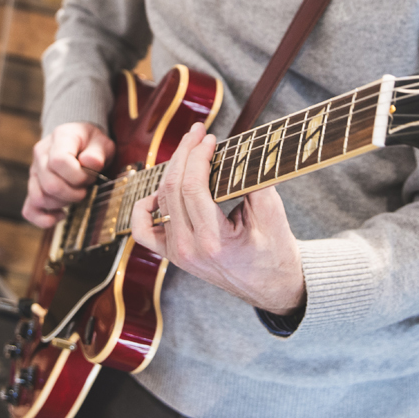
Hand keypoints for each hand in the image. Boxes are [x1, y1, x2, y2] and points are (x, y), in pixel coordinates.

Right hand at [23, 122, 112, 228]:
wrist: (81, 142)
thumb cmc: (92, 144)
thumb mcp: (102, 142)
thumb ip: (97, 152)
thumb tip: (90, 162)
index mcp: (59, 138)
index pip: (58, 161)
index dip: (77, 176)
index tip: (89, 177)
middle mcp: (41, 154)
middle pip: (50, 184)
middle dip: (73, 193)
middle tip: (86, 188)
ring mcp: (34, 172)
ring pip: (39, 198)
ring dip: (62, 203)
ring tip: (76, 195)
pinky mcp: (33, 188)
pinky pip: (29, 210)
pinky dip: (44, 219)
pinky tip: (61, 215)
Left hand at [129, 122, 305, 314]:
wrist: (272, 286)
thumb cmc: (275, 251)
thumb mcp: (272, 214)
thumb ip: (254, 182)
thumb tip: (239, 148)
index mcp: (212, 241)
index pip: (192, 187)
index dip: (198, 155)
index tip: (209, 138)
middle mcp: (188, 249)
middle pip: (172, 189)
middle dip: (184, 153)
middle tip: (198, 132)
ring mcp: (177, 254)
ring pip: (160, 201)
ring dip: (171, 170)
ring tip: (187, 150)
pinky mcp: (173, 255)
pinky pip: (143, 230)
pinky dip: (144, 207)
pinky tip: (159, 191)